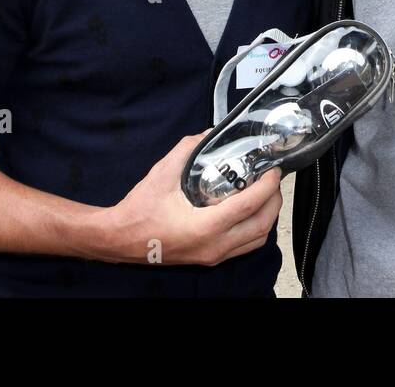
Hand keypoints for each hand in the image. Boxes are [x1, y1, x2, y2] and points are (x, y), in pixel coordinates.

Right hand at [98, 132, 282, 266]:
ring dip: (267, 216)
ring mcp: (214, 256)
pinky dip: (255, 228)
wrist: (120, 239)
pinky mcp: (211, 258)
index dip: (267, 186)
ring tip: (264, 192)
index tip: (272, 170)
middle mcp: (214, 246)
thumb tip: (210, 134)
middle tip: (272, 178)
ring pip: (257, 240)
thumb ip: (189, 149)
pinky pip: (245, 246)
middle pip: (262, 225)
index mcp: (204, 226)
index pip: (249, 206)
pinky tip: (249, 210)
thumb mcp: (163, 172)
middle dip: (274, 199)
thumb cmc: (140, 210)